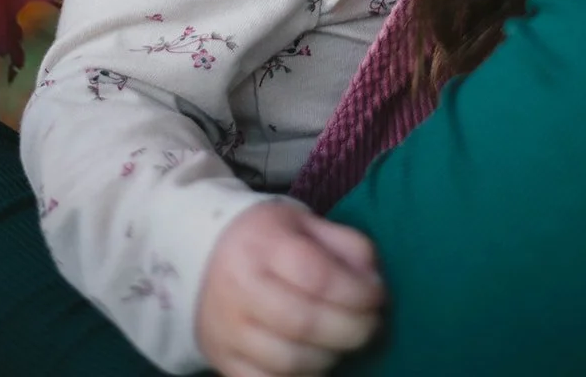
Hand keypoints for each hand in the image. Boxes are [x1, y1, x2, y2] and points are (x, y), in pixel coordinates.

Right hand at [196, 201, 383, 376]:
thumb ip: (345, 244)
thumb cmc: (269, 238)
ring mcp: (227, 329)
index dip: (355, 292)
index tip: (377, 297)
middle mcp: (239, 288)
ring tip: (346, 342)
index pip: (315, 275)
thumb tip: (373, 281)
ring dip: (329, 357)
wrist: (207, 254)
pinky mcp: (221, 360)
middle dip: (350, 330)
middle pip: (303, 323)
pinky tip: (318, 361)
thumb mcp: (306, 224)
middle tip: (372, 326)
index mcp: (262, 244)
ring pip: (287, 361)